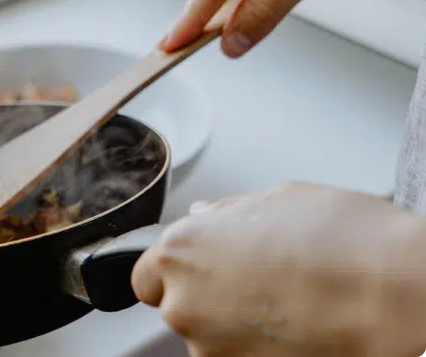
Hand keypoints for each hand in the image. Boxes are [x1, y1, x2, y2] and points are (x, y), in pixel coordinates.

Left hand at [132, 183, 425, 356]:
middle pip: (177, 305)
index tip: (199, 268)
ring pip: (209, 336)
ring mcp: (211, 348)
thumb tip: (206, 216)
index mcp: (181, 251)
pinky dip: (256, 347)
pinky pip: (237, 356)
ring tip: (285, 303)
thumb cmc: (345, 242)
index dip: (174, 271)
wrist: (393, 298)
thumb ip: (228, 212)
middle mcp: (184, 304)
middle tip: (255, 280)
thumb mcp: (279, 199)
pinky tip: (294, 327)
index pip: (146, 275)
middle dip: (206, 294)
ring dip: (233, 324)